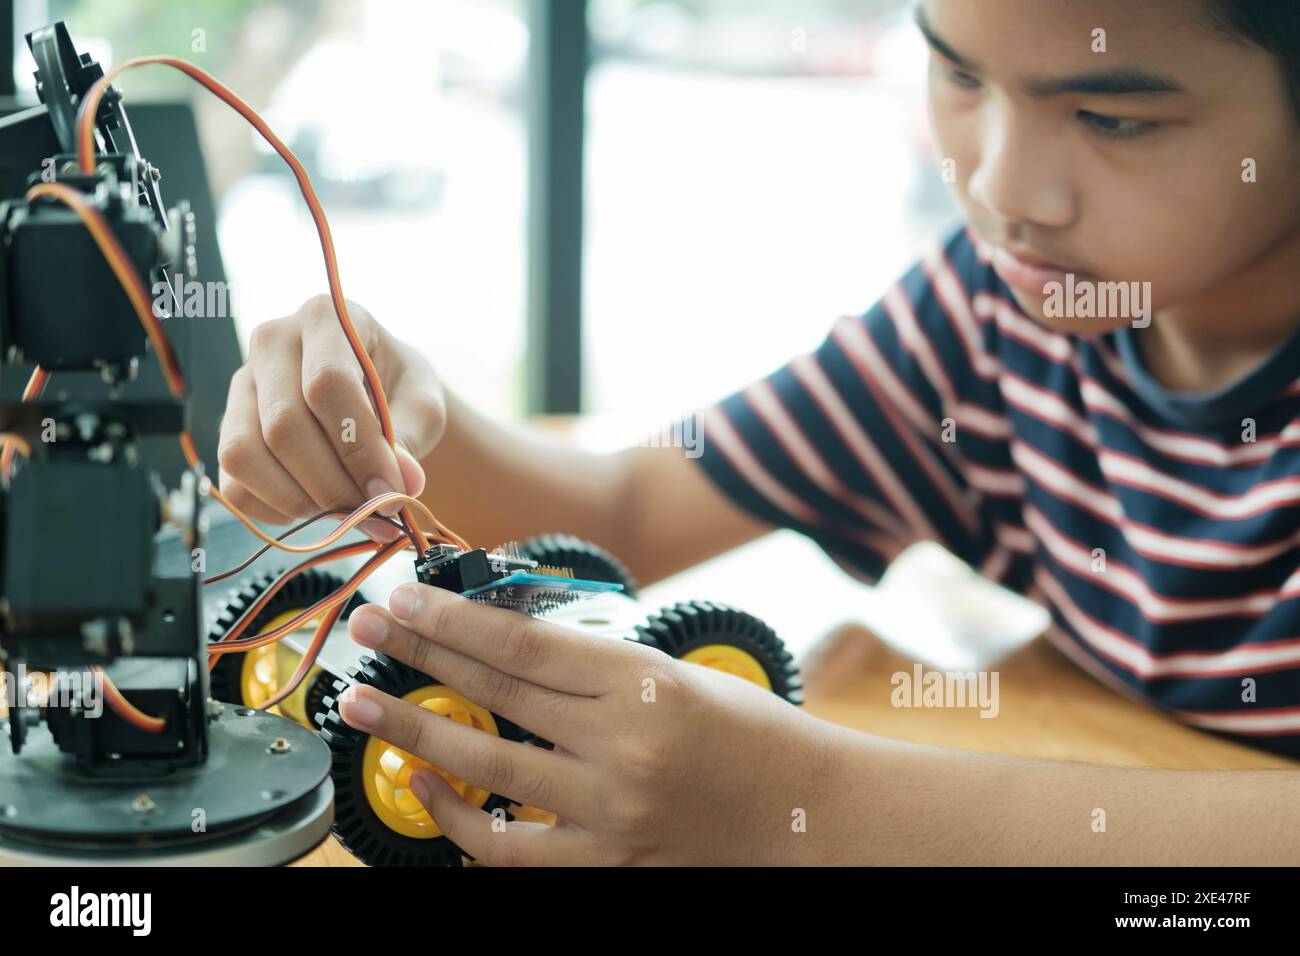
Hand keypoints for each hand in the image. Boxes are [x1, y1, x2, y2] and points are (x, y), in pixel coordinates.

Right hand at [217, 295, 443, 539]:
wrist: (374, 391)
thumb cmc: (399, 390)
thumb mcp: (422, 404)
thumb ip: (412, 438)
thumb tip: (401, 484)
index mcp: (326, 317)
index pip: (327, 383)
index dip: (359, 448)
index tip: (392, 492)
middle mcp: (271, 342)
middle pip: (283, 426)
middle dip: (333, 484)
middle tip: (376, 513)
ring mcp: (241, 385)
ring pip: (244, 455)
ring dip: (300, 501)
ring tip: (348, 511)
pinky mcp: (226, 428)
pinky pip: (234, 485)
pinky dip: (276, 510)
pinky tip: (317, 507)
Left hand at [337, 583, 850, 864]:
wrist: (813, 818)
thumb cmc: (754, 734)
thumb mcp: (680, 676)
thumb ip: (597, 666)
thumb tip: (508, 645)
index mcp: (647, 684)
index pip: (527, 644)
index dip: (456, 618)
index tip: (409, 596)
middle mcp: (624, 745)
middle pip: (497, 690)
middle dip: (421, 654)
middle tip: (368, 624)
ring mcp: (611, 811)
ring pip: (487, 764)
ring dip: (415, 729)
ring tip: (361, 700)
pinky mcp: (607, 863)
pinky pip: (508, 849)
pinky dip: (457, 818)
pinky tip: (425, 784)